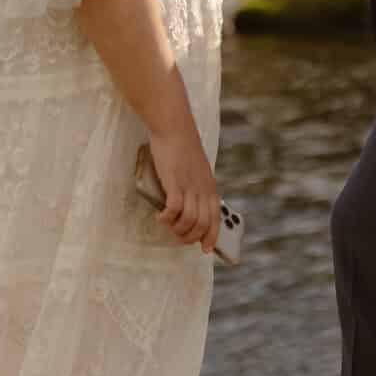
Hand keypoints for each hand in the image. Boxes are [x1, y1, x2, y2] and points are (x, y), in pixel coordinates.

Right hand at [143, 136, 221, 252]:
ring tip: (167, 225)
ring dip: (177, 229)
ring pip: (190, 220)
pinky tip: (159, 216)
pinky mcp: (175, 182)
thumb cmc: (182, 146)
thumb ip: (196, 186)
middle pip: (203, 224)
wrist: (174, 127)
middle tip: (177, 236)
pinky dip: (167, 218)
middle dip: (190, 237)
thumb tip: (188, 204)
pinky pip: (174, 209)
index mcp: (210, 186)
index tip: (205, 249)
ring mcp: (190, 186)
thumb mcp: (196, 169)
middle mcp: (203, 189)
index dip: (211, 236)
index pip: (215, 218)